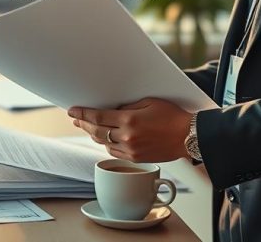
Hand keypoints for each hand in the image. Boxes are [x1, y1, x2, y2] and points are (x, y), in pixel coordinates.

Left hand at [67, 98, 191, 162]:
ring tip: (88, 126)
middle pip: (97, 131)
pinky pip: (114, 152)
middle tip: (75, 118)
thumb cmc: (172, 116)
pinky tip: (104, 138)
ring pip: (103, 143)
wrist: (188, 136)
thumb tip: (112, 109)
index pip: (98, 117)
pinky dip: (107, 144)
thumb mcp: (149, 102)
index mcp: (129, 120)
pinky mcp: (136, 159)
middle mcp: (127, 137)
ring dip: (93, 134)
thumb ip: (128, 106)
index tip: (72, 111)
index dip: (82, 113)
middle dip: (84, 123)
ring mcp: (131, 150)